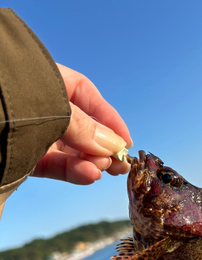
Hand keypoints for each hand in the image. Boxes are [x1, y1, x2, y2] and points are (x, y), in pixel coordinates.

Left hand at [33, 63, 132, 184]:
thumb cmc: (5, 99)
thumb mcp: (51, 107)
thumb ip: (82, 127)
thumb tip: (114, 144)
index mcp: (44, 79)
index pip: (85, 94)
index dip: (108, 117)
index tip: (126, 140)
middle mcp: (39, 106)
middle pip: (81, 126)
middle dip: (102, 146)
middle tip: (120, 163)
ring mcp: (31, 133)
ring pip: (69, 149)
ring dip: (89, 161)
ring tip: (104, 169)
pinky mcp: (22, 158)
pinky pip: (52, 164)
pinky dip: (72, 171)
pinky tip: (89, 175)